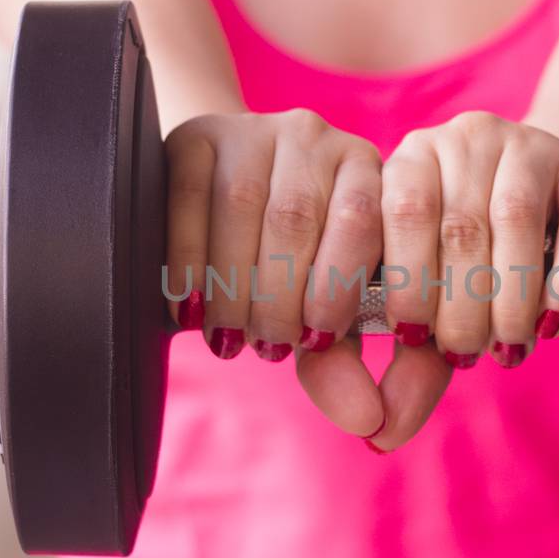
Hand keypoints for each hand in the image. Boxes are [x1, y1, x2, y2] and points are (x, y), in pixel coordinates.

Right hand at [164, 108, 388, 439]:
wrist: (223, 216)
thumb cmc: (292, 280)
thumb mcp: (325, 321)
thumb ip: (354, 370)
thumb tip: (372, 426)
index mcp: (372, 176)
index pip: (364, 222)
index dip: (337, 286)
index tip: (316, 340)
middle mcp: (321, 139)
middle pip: (296, 217)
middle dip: (277, 295)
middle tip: (265, 347)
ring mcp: (257, 130)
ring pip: (240, 205)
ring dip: (230, 283)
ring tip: (229, 335)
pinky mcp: (199, 135)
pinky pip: (188, 193)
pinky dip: (187, 256)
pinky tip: (186, 304)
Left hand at [368, 111, 558, 451]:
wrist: (537, 201)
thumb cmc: (462, 264)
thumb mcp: (424, 297)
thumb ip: (399, 363)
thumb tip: (379, 436)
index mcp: (407, 162)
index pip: (398, 214)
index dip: (408, 285)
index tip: (414, 340)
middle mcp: (461, 140)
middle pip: (460, 226)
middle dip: (463, 306)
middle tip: (468, 354)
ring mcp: (525, 146)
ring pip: (517, 220)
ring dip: (513, 297)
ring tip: (509, 345)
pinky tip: (553, 323)